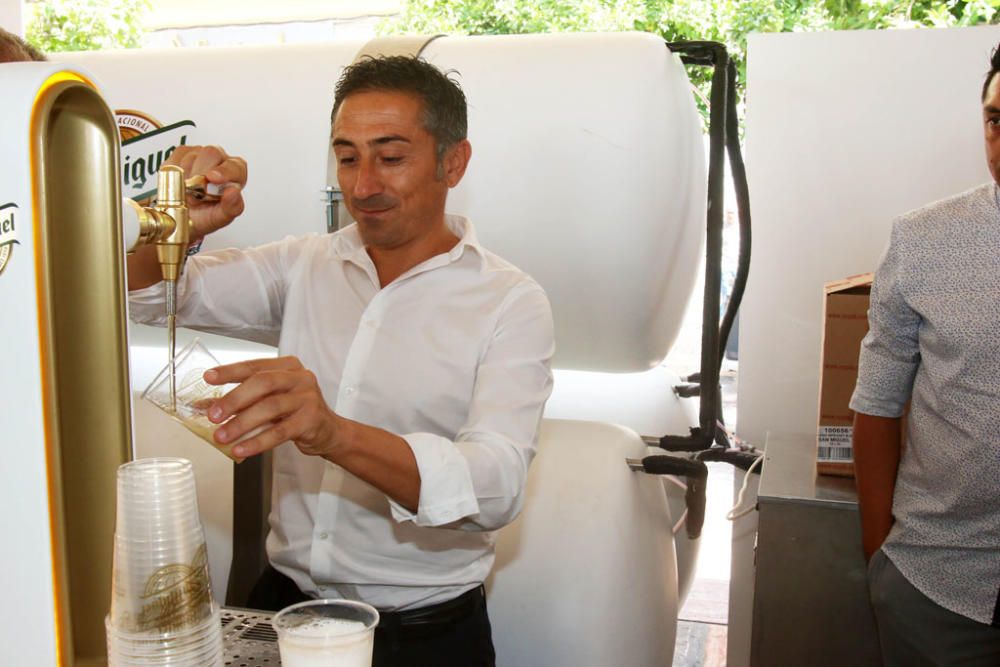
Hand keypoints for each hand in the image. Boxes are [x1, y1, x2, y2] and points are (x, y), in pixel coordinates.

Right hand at [166, 145, 246, 239]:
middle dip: (199, 174)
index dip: (224, 171)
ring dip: (185, 178)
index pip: (234, 166)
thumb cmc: (206, 215)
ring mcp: (200, 154)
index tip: (212, 178)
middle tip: (194, 194)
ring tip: (186, 194)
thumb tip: (234, 192)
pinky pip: (175, 159)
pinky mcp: (181, 153)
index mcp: (236, 172)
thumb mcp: (220, 218)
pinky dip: (173, 174)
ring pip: (190, 157)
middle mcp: (220, 159)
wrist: (182, 217)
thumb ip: (232, 206)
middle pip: (211, 154)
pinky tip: (178, 185)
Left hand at [202, 356, 341, 459]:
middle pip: (263, 383)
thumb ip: (243, 400)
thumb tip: (206, 406)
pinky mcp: (311, 420)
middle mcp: (299, 378)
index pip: (255, 366)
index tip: (208, 377)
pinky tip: (241, 449)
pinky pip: (280, 432)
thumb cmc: (295, 412)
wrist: (328, 431)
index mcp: (287, 367)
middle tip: (214, 415)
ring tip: (222, 436)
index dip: (230, 371)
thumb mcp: (270, 400)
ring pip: (270, 408)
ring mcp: (308, 398)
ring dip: (242, 423)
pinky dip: (257, 442)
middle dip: (234, 399)